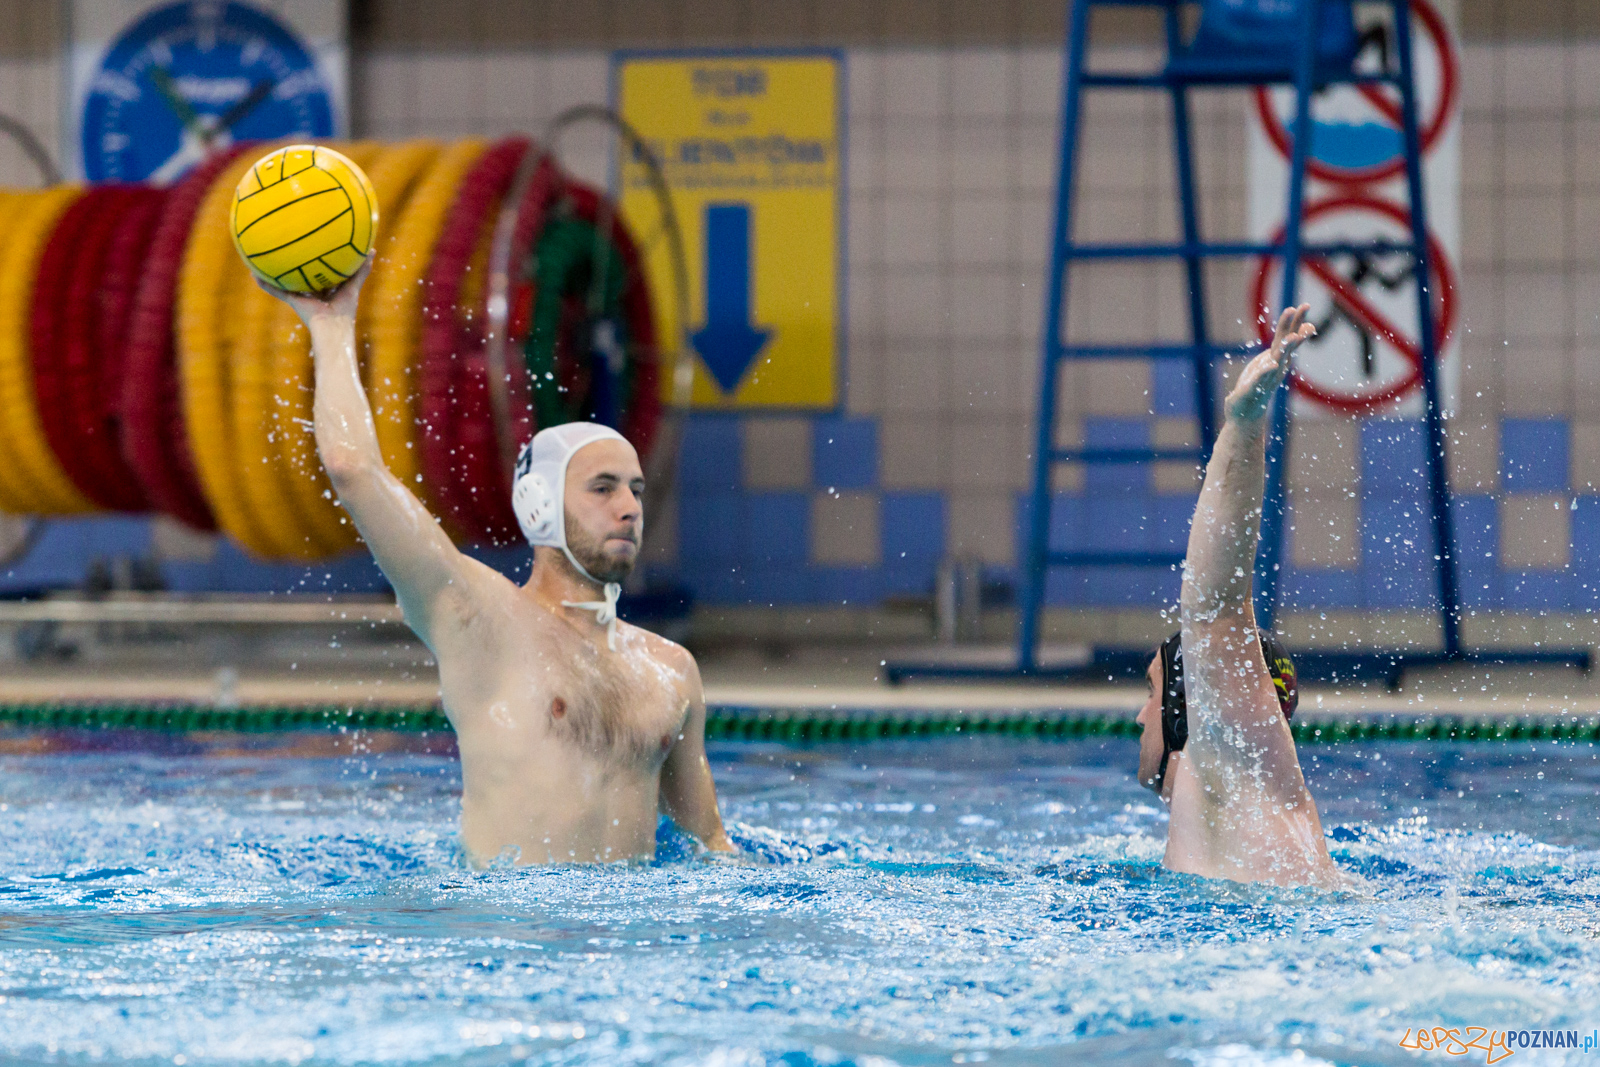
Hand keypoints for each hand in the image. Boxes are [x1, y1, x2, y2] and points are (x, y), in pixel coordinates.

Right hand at [255, 257, 370, 327]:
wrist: (332, 328)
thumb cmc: (345, 309)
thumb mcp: (353, 286)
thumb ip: (361, 270)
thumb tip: (371, 251)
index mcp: (328, 291)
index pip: (323, 273)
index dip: (320, 263)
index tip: (317, 249)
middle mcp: (314, 294)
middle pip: (303, 276)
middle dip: (297, 265)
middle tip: (288, 249)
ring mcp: (302, 298)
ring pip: (286, 283)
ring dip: (276, 274)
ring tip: (264, 260)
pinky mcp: (293, 301)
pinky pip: (276, 291)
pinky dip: (266, 284)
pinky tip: (254, 274)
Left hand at [1225, 304, 1314, 424]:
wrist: (1245, 415)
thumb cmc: (1256, 386)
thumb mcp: (1268, 364)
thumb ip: (1276, 350)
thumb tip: (1289, 335)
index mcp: (1276, 359)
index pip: (1288, 336)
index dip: (1296, 321)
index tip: (1304, 306)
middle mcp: (1275, 367)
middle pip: (1287, 343)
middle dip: (1295, 326)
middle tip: (1303, 309)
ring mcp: (1266, 378)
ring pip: (1278, 360)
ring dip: (1286, 349)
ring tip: (1293, 337)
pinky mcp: (1252, 389)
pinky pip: (1261, 378)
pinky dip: (1266, 371)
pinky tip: (1271, 364)